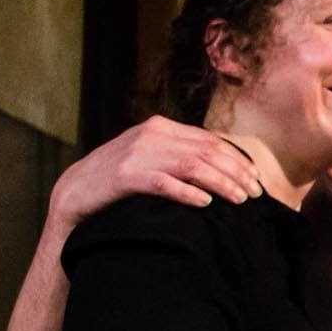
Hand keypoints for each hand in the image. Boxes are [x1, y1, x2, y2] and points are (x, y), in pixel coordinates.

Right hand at [49, 116, 260, 224]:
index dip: (237, 159)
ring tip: (239, 200)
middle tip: (255, 194)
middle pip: (206, 152)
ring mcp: (137, 154)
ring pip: (192, 166)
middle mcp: (151, 135)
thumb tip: (223, 167)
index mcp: (160, 127)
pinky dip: (188, 192)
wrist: (75, 191)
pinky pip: (164, 183)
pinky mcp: (125, 176)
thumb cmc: (120, 179)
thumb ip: (180, 155)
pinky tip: (205, 203)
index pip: (209, 140)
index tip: (256, 178)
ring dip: (221, 183)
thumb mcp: (151, 157)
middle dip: (236, 173)